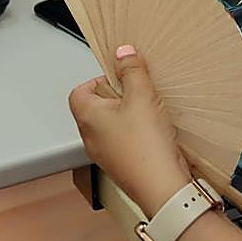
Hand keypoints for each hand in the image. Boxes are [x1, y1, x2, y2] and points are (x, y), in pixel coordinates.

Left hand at [69, 45, 191, 216]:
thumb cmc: (146, 148)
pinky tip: (155, 132)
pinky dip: (137, 133)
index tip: (120, 77)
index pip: (79, 91)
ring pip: (112, 125)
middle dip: (118, 96)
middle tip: (137, 94)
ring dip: (129, 115)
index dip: (99, 80)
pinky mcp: (122, 164)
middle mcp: (91, 137)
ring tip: (149, 113)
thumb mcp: (142, 95)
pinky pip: (124, 141)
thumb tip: (123, 53)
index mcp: (87, 117)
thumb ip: (131, 70)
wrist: (162, 187)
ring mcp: (105, 153)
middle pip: (96, 106)